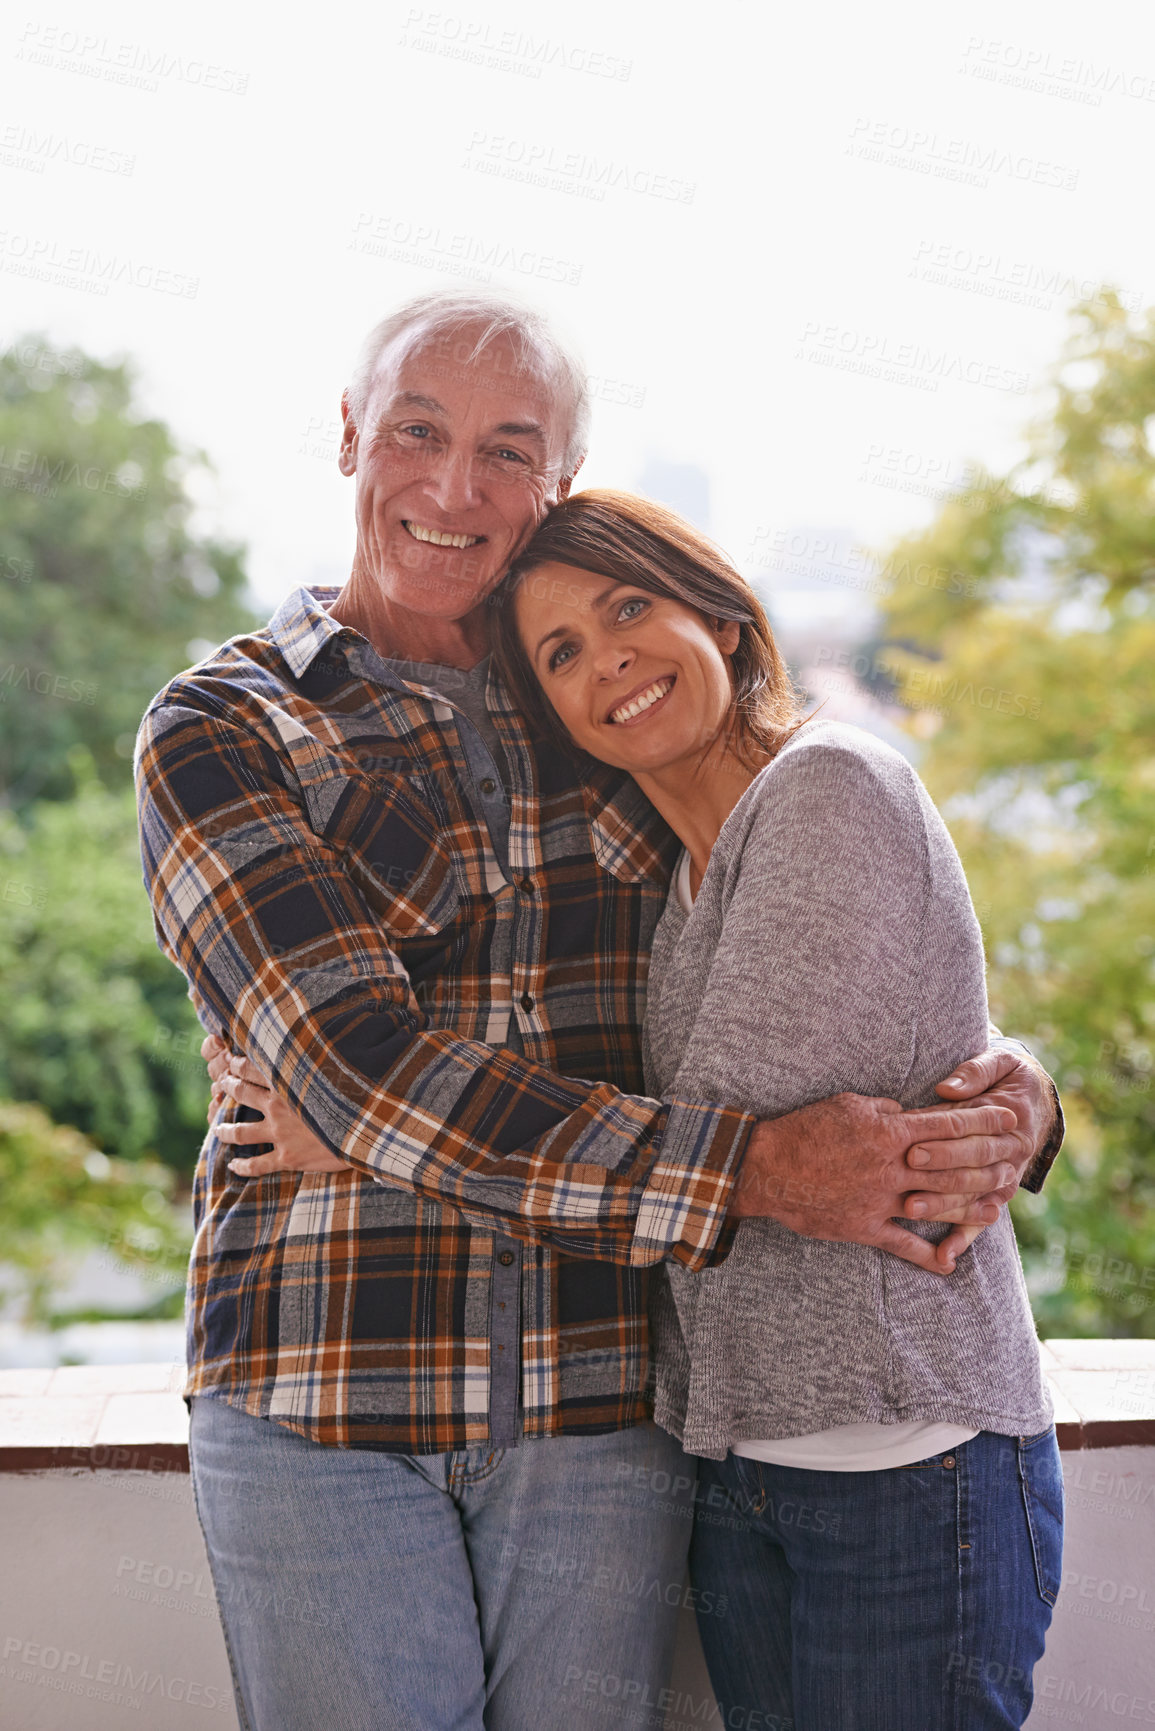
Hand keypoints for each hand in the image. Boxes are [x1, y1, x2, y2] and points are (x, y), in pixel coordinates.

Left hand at [202, 1036, 346, 1176]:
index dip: (237, 1064)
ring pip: (241, 1132)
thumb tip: (329, 1034)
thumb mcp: (340, 1072)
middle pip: (242, 1094)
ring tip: (217, 1128)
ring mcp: (280, 1133)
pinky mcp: (288, 1157)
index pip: (253, 1068)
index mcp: (289, 1082)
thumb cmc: (360, 1098)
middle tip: (221, 1086)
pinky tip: (233, 1166)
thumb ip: (323, 1060)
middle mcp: (279, 1106)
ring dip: (225, 1130)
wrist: (369, 1131)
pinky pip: (257, 1164)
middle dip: (227, 1088)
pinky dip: (243, 1166)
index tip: (230, 1061)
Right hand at [730, 1092, 1019, 1275]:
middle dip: (987, 1163)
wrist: (768, 1166)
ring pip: (936, 1205)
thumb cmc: (806, 1128)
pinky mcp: (865, 1226)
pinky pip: (902, 1244)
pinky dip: (926, 1256)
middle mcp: (892, 1166)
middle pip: (952, 1165)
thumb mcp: (847, 1104)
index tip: (1006, 1119)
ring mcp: (881, 1199)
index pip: (947, 1124)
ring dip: (969, 1209)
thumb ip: (883, 1109)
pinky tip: (948, 1264)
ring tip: (997, 1210)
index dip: (981, 1122)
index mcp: (890, 1131)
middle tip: (1014, 1162)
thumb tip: (905, 1112)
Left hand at [908, 1047, 1056, 1264]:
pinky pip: (980, 1220)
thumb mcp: (1000, 1063)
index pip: (972, 1136)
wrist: (1034, 1100)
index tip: (913, 1147)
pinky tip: (944, 1256)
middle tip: (904, 1176)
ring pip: (973, 1198)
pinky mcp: (995, 1195)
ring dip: (943, 1208)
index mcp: (1010, 1122)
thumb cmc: (1009, 1076)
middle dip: (936, 1174)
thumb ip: (975, 1072)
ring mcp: (1003, 1179)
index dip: (944, 1143)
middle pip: (969, 1168)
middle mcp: (1010, 1155)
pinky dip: (963, 1238)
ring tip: (911, 1211)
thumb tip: (949, 1089)